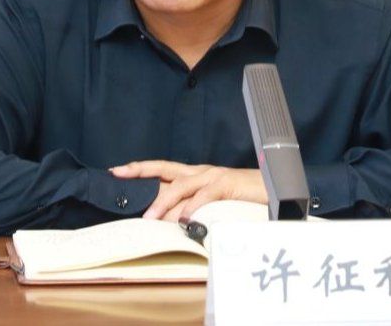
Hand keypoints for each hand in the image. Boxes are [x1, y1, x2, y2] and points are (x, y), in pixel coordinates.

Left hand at [110, 160, 266, 221]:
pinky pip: (207, 195)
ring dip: (164, 202)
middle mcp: (200, 172)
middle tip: (118, 174)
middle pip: (164, 168)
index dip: (139, 169)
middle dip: (140, 170)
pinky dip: (194, 207)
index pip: (161, 169)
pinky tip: (186, 219)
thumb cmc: (241, 198)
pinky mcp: (227, 184)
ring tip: (150, 217)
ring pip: (182, 186)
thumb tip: (166, 221)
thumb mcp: (211, 204)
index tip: (117, 171)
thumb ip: (190, 209)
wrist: (274, 190)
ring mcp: (213, 176)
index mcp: (194, 174)